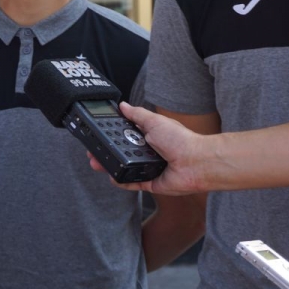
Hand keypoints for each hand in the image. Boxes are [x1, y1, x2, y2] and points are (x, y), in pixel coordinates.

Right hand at [87, 102, 205, 194]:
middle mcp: (147, 152)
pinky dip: (121, 181)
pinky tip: (112, 176)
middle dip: (105, 152)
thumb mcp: (154, 121)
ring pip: (123, 168)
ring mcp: (147, 168)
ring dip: (109, 166)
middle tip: (92, 152)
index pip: (124, 135)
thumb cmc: (181, 140)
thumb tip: (123, 105)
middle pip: (120, 152)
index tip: (98, 135)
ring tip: (97, 163)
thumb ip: (137, 114)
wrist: (196, 162)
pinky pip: (131, 183)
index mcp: (148, 136)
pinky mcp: (149, 183)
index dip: (110, 135)